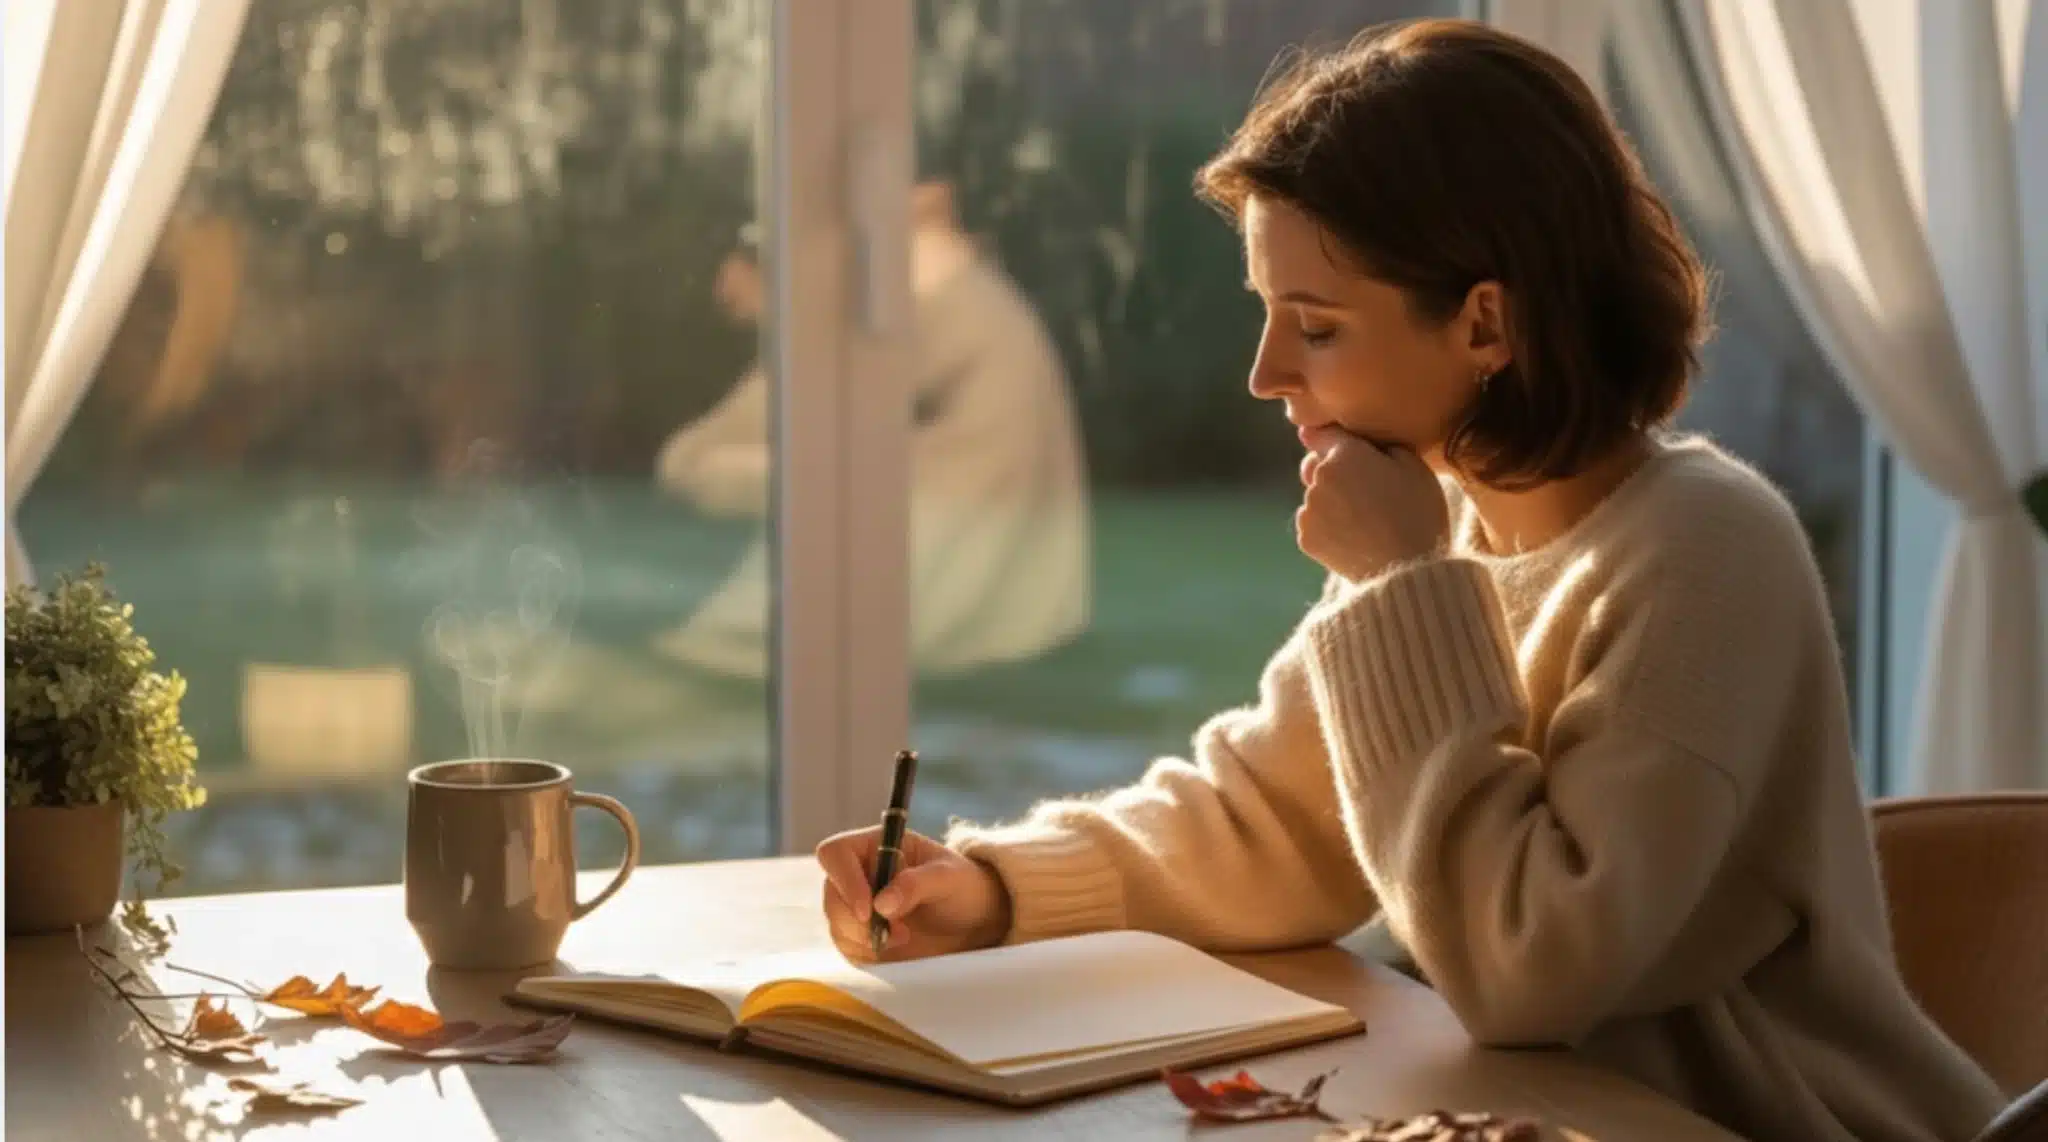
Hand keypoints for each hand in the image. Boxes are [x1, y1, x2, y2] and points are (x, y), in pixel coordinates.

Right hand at [815, 826, 1012, 962]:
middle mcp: (859, 874)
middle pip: (832, 895)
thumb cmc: (963, 887)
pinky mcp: (861, 937)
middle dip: (858, 920)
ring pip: (837, 925)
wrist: (974, 922)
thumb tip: (881, 903)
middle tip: (896, 932)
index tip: (868, 909)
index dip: (844, 879)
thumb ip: (916, 884)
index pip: (836, 853)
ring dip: (865, 939)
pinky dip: (868, 954)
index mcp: (875, 846)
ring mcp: (857, 907)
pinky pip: (848, 949)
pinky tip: (896, 949)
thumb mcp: (949, 877)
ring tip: (904, 939)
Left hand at [1297, 425, 1449, 581]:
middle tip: (1365, 491)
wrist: (1408, 570)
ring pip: (1315, 497)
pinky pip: (1314, 524)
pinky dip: (1327, 527)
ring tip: (1365, 520)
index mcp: (1343, 455)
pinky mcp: (1306, 539)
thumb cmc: (1417, 513)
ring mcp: (1308, 510)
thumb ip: (1381, 443)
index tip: (1340, 448)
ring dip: (1331, 501)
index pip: (1322, 433)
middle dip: (1332, 471)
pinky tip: (1354, 537)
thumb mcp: (1414, 466)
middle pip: (1314, 465)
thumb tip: (1359, 439)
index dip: (1331, 439)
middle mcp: (1318, 479)